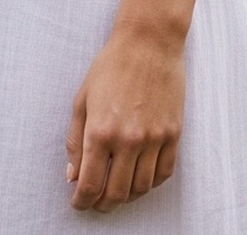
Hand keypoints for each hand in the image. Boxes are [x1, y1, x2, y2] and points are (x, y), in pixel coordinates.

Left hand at [65, 25, 184, 212]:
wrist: (148, 41)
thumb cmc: (112, 64)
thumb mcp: (82, 99)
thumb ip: (75, 140)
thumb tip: (73, 175)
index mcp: (100, 131)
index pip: (90, 185)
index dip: (82, 201)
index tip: (79, 203)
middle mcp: (128, 139)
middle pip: (117, 194)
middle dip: (102, 205)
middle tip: (96, 202)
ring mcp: (154, 138)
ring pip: (141, 188)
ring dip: (127, 196)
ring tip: (118, 190)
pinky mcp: (173, 134)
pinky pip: (164, 173)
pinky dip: (151, 183)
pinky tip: (140, 177)